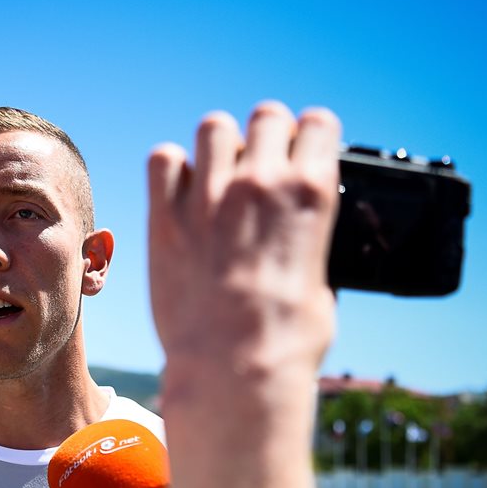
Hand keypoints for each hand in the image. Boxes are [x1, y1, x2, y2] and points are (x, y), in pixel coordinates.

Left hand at [147, 102, 340, 404]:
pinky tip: (179, 194)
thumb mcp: (324, 282)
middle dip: (265, 137)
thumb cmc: (286, 340)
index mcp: (311, 193)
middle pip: (265, 117)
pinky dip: (171, 170)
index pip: (317, 123)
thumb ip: (310, 240)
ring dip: (218, 147)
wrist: (233, 370)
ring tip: (216, 179)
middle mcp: (260, 183)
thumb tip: (303, 235)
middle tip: (256, 169)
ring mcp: (209, 198)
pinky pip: (162, 160)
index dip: (308, 139)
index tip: (298, 157)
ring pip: (213, 127)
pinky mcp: (165, 218)